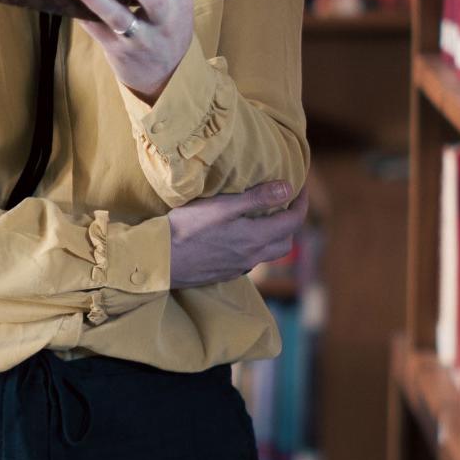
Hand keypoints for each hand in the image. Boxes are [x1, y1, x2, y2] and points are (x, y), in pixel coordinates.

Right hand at [167, 181, 308, 288]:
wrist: (158, 259)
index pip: (292, 222)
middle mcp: (251, 257)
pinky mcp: (223, 273)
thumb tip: (288, 188)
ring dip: (273, 237)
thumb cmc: (186, 228)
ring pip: (267, 254)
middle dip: (290, 223)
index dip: (301, 203)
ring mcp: (237, 268)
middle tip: (284, 204)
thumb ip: (256, 198)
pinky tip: (238, 237)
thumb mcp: (221, 206)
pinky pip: (249, 261)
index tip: (300, 186)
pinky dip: (253, 247)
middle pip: (285, 243)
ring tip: (263, 219)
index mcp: (255, 238)